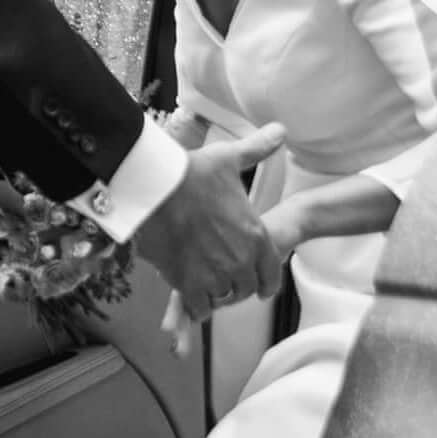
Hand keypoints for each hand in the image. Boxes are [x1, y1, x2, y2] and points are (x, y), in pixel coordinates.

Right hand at [131, 122, 285, 310]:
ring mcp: (215, 274)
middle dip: (237, 287)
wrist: (156, 188)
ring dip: (215, 294)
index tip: (262, 290)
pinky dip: (196, 305)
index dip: (266, 283)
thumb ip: (258, 149)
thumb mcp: (230, 158)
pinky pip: (199, 307)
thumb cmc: (193, 171)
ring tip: (205, 285)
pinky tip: (190, 296)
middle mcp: (240, 260)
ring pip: (222, 298)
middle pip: (245, 289)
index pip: (271, 273)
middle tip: (224, 283)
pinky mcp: (187, 283)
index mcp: (256, 235)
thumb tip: (281, 130)